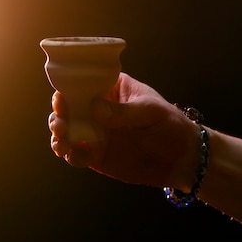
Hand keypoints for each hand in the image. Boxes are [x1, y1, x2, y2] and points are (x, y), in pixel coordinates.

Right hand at [48, 72, 199, 190]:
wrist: (183, 159)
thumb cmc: (169, 125)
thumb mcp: (151, 112)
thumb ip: (125, 112)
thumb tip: (96, 109)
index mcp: (111, 90)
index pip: (85, 83)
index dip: (69, 87)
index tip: (61, 95)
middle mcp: (99, 109)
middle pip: (70, 108)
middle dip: (59, 113)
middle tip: (60, 121)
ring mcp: (96, 133)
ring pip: (68, 132)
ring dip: (59, 135)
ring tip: (61, 140)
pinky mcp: (97, 156)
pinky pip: (77, 155)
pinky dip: (70, 155)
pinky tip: (72, 154)